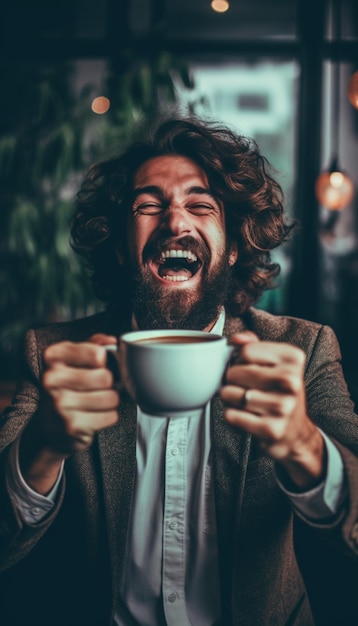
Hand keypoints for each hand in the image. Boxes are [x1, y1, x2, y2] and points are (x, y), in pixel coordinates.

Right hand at [19, 334, 118, 493]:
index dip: (104, 362)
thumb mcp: (74, 359)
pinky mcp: (71, 425)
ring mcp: (60, 403)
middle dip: (109, 384)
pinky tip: (94, 415)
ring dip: (110, 400)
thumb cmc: (67, 386)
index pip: (97, 354)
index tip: (96, 367)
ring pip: (111, 397)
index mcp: (53, 356)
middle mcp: (52, 378)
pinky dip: (108, 416)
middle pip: (106, 377)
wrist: (49, 426)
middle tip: (98, 387)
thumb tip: (111, 341)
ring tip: (97, 401)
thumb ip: (93, 344)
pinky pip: (110, 416)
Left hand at [220, 332, 325, 489]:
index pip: (246, 350)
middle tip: (246, 388)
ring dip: (231, 399)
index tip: (251, 369)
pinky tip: (247, 417)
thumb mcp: (275, 364)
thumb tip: (237, 338)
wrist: (295, 432)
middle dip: (232, 381)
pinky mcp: (271, 429)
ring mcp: (283, 406)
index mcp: (294, 359)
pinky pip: (231, 415)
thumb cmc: (280, 393)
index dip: (241, 360)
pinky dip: (232, 416)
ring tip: (247, 402)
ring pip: (229, 394)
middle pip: (234, 372)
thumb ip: (254, 345)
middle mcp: (292, 381)